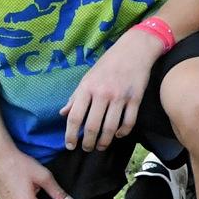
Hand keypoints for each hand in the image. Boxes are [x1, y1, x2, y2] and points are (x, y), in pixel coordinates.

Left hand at [61, 30, 155, 150]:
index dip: (71, 134)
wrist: (134, 50)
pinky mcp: (136, 98)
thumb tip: (63, 113)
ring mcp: (120, 97)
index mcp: (87, 88)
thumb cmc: (108, 64)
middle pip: (92, 126)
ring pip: (110, 128)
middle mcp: (103, 93)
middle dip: (88, 142)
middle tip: (86, 148)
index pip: (75, 117)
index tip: (70, 145)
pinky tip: (118, 135)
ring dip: (104, 142)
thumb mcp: (87, 77)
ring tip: (101, 146)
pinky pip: (129, 122)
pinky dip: (123, 132)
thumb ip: (75, 97)